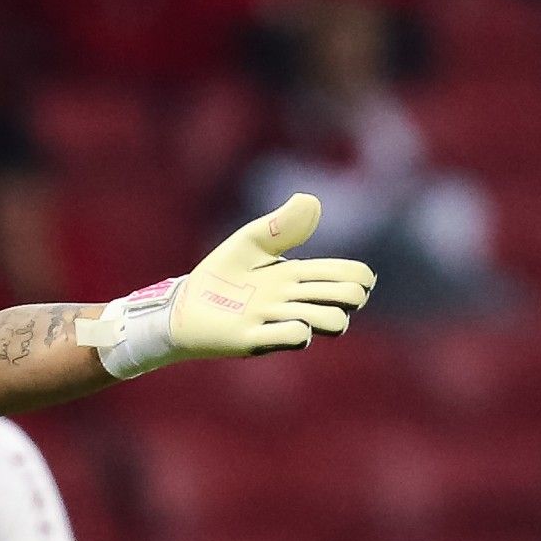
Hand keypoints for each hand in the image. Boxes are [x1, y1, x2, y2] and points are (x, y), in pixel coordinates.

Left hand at [76, 193, 375, 378]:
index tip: (340, 276)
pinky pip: (295, 336)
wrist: (182, 306)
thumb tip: (311, 200)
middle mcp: (295, 301)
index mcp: (299, 276)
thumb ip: (281, 225)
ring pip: (331, 321)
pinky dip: (296, 329)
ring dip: (322, 312)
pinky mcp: (256, 340)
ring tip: (291, 306)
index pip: (353, 277)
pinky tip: (274, 319)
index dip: (358, 276)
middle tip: (308, 288)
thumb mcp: (250, 242)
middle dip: (344, 293)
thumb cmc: (220, 275)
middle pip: (348, 298)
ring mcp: (278, 322)